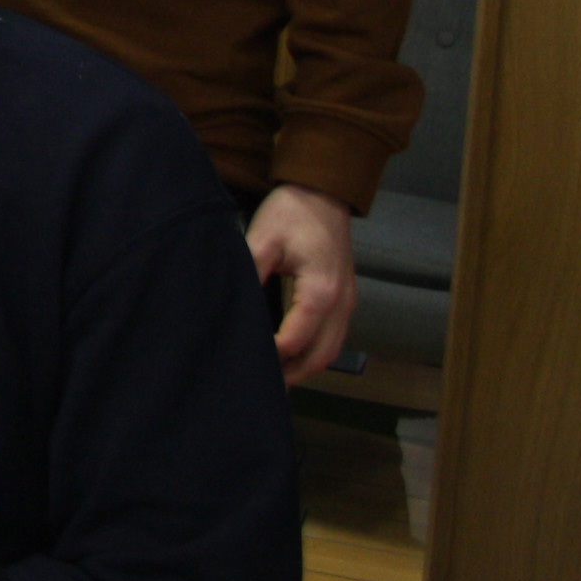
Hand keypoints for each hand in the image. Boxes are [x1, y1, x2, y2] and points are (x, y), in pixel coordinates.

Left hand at [249, 184, 357, 384]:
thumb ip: (250, 272)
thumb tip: (232, 302)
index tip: (244, 361)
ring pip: (331, 350)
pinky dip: (314, 350)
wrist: (323, 193)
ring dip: (305, 366)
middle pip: (321, 355)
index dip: (270, 355)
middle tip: (261, 387)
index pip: (295, 339)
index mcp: (321, 291)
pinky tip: (291, 354)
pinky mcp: (345, 298)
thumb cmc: (291, 213)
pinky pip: (334, 336)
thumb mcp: (263, 239)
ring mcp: (349, 302)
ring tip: (274, 378)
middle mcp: (342, 303)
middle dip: (292, 374)